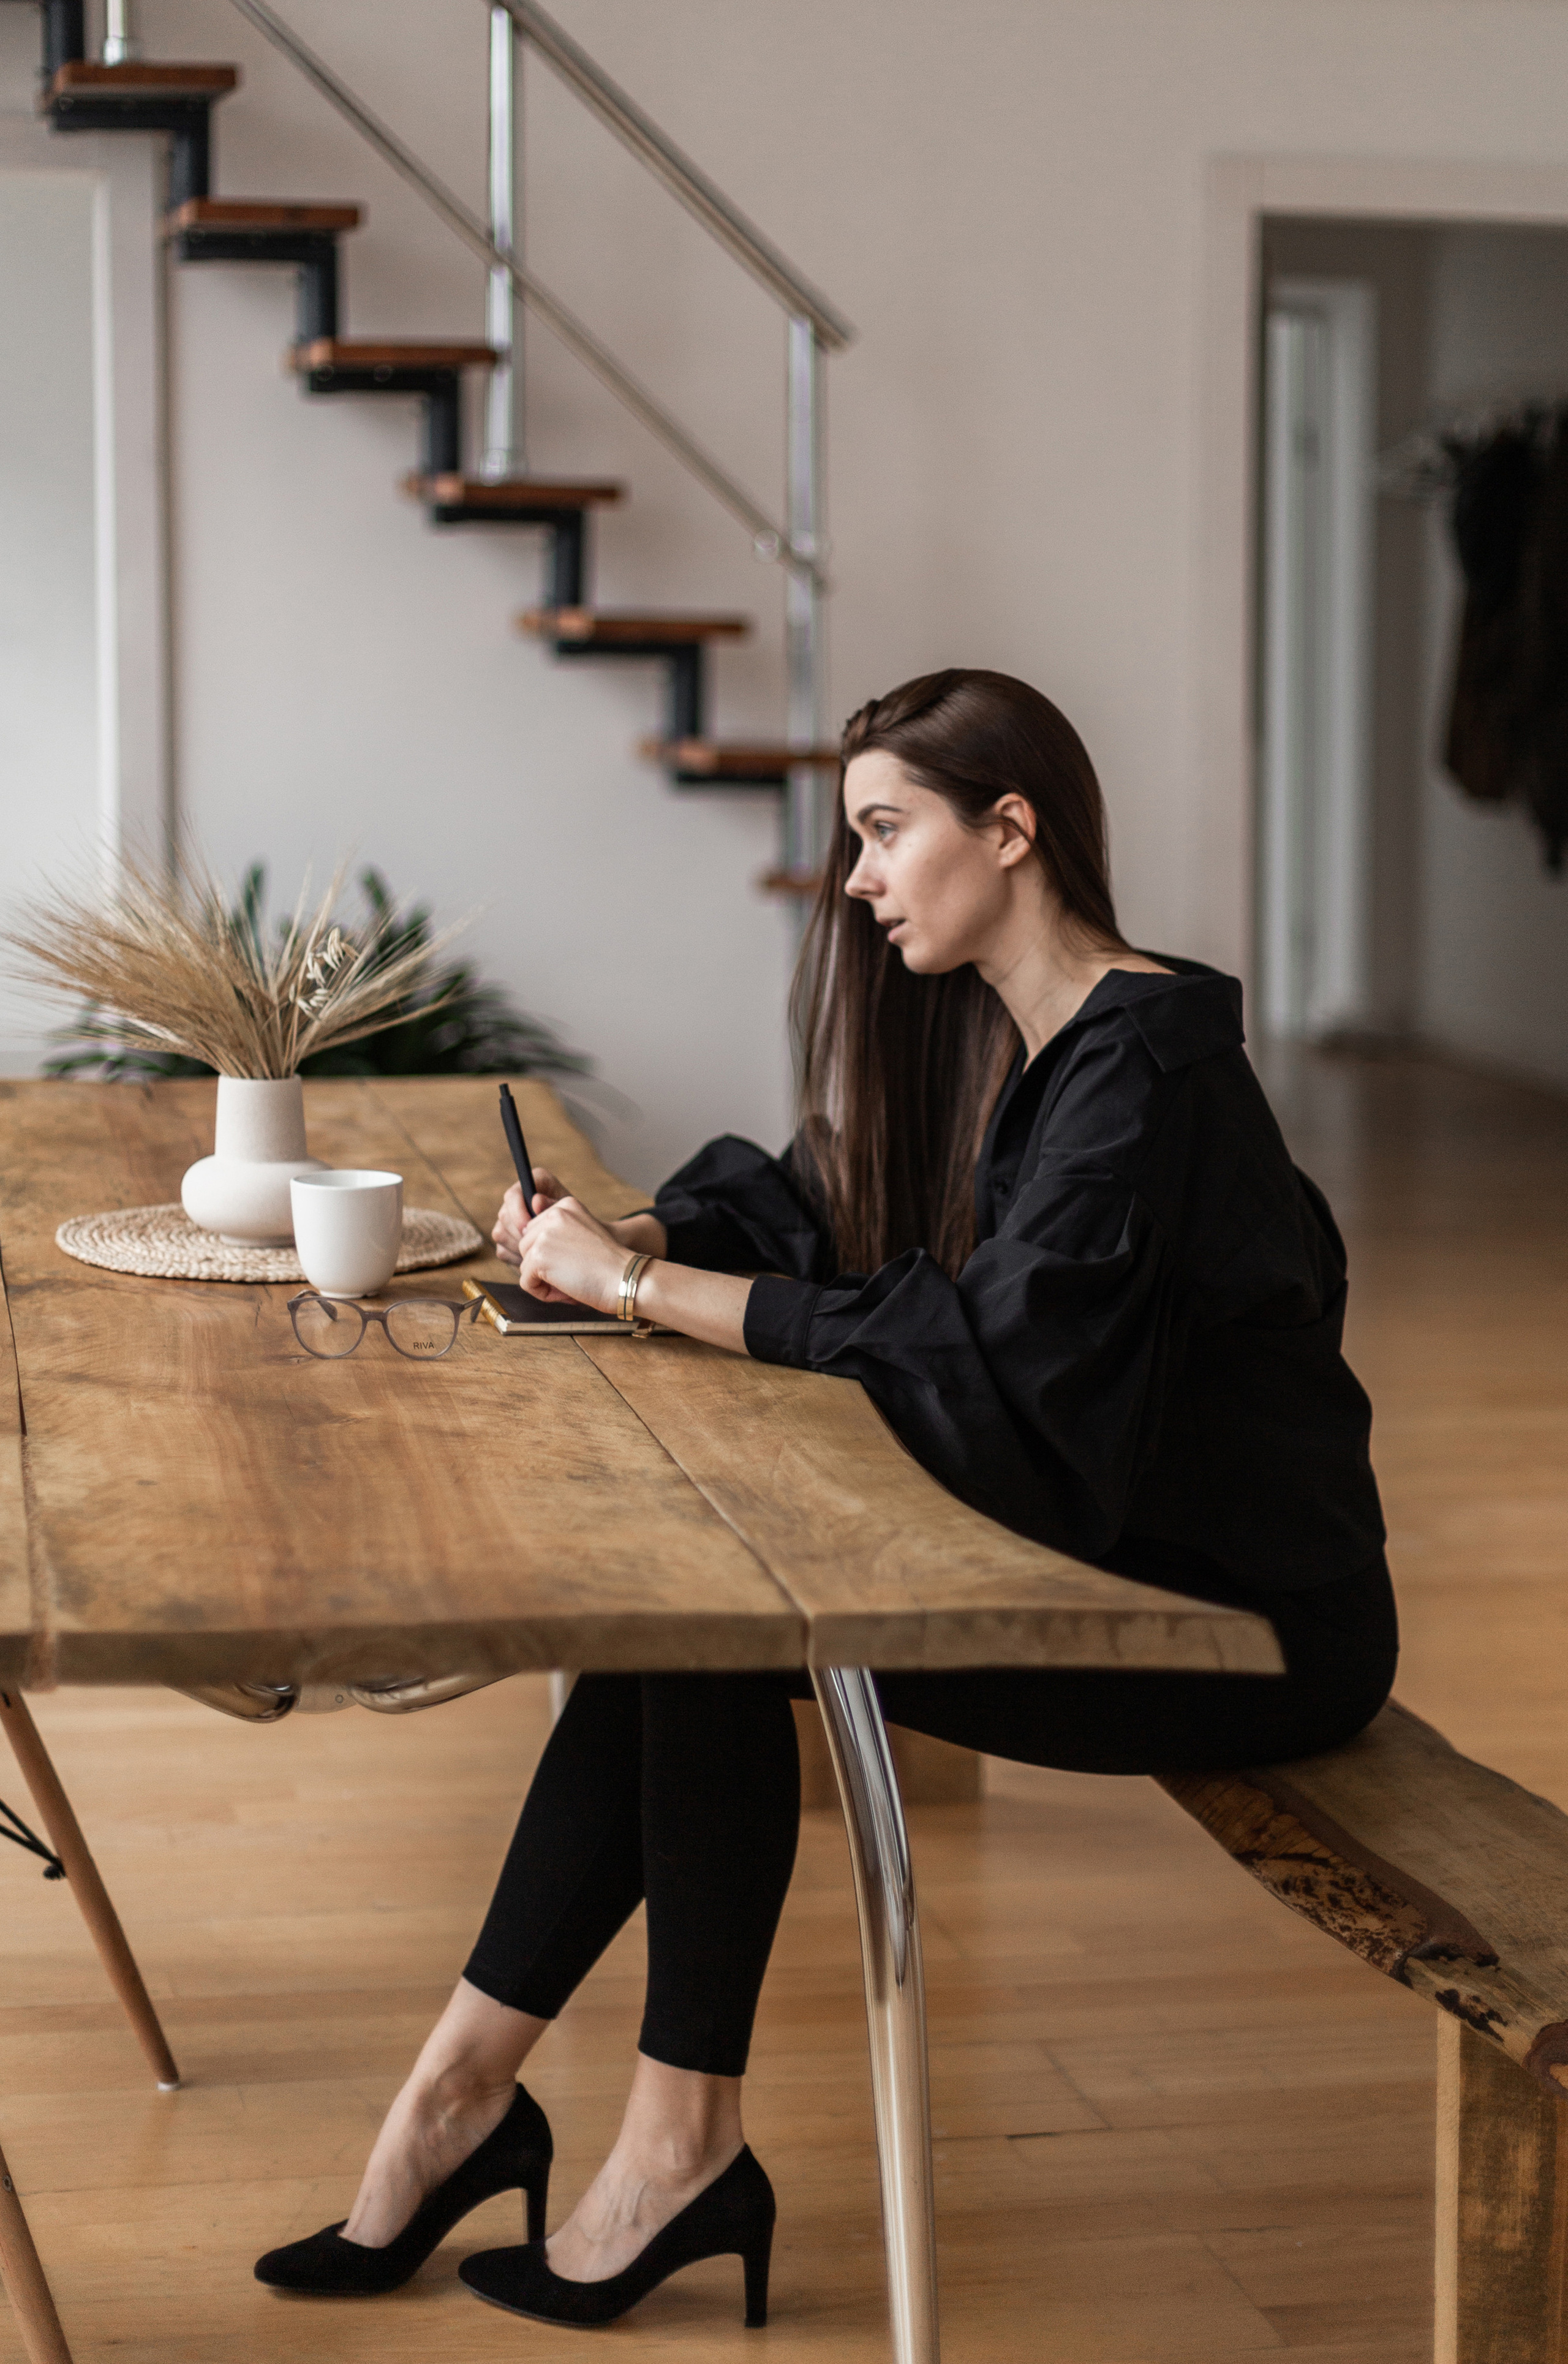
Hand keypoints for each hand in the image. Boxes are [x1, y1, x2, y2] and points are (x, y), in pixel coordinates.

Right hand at [492, 1167, 567, 1265]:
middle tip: (536, 1244)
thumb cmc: (575, 1224)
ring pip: (500, 1233)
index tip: (529, 1228)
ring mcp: (508, 1220)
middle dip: (519, 1233)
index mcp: (533, 1184)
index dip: (518, 1212)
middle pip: (504, 1215)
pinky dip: (516, 1258)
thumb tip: (536, 1201)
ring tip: (538, 1253)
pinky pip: (502, 1250)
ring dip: (519, 1247)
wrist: (576, 1243)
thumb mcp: (568, 1212)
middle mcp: (516, 1200)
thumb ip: (552, 1205)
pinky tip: (533, 1260)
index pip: (513, 1195)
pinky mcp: (505, 1239)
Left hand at [516, 1195, 629, 1312]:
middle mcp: (554, 1214)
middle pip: (527, 1246)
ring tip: (570, 1281)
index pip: (537, 1231)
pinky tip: (565, 1290)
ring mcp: (545, 1234)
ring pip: (524, 1264)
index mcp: (565, 1205)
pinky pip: (525, 1282)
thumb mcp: (583, 1234)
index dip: (553, 1253)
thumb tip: (521, 1230)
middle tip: (574, 1273)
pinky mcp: (539, 1256)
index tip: (578, 1259)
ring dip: (543, 1280)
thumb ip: (557, 1230)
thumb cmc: (609, 1265)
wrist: (627, 1279)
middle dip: (544, 1266)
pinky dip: (542, 1293)